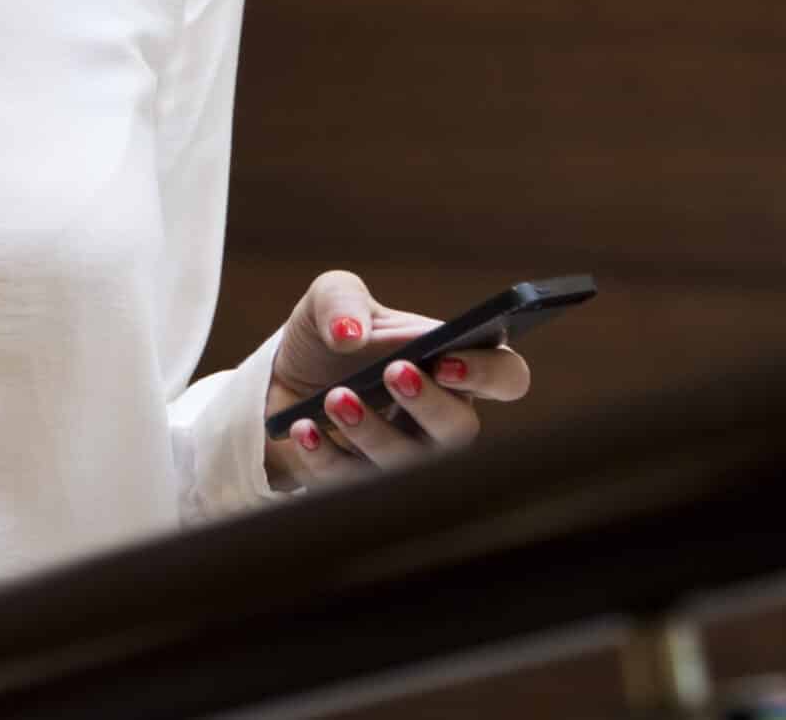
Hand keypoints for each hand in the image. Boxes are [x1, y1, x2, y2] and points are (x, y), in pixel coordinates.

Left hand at [262, 268, 532, 491]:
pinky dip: (326, 458)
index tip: (446, 359)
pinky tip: (304, 429)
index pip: (506, 377)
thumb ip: (341, 299)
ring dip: (374, 433)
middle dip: (429, 404)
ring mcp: (406, 457)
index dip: (488, 373)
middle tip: (393, 373)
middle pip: (462, 430)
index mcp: (453, 366)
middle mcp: (440, 418)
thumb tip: (350, 333)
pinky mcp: (361, 486)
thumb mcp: (330, 299)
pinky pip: (353, 486)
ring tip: (336, 398)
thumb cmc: (329, 336)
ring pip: (410, 466)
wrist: (280, 378)